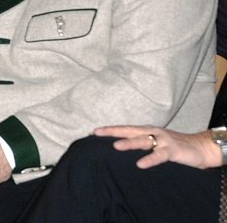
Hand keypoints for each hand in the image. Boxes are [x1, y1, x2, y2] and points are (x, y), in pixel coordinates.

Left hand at [94, 125, 220, 169]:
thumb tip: (120, 149)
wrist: (200, 147)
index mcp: (146, 131)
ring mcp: (163, 140)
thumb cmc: (173, 147)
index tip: (93, 132)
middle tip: (97, 133)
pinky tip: (140, 164)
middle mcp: (152, 132)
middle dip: (113, 131)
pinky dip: (150, 159)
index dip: (110, 129)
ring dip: (129, 143)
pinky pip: (160, 155)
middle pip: (129, 130)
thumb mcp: (155, 144)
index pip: (125, 129)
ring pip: (143, 140)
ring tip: (115, 146)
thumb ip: (140, 144)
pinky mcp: (173, 150)